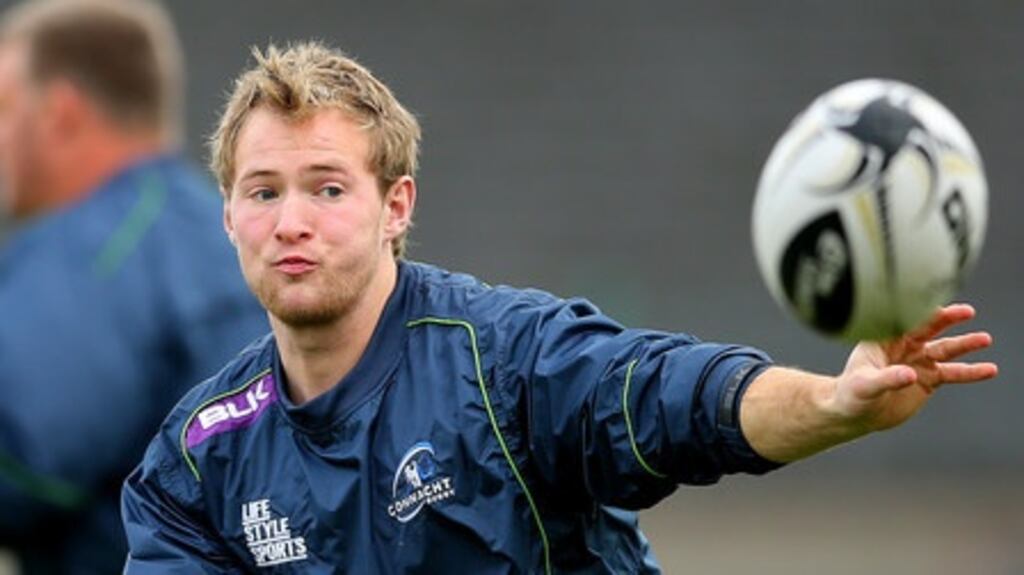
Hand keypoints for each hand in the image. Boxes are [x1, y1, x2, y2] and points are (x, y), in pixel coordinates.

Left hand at [830, 303, 998, 432]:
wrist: (856, 414)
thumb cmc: (851, 393)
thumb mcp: (864, 385)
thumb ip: (886, 379)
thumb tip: (910, 374)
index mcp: (884, 339)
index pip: (905, 322)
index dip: (921, 314)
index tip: (938, 309)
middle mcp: (905, 346)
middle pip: (930, 329)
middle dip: (948, 319)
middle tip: (967, 311)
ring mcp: (918, 361)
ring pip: (946, 350)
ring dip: (965, 345)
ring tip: (985, 339)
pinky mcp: (928, 379)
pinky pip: (953, 373)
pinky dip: (971, 372)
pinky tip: (989, 370)